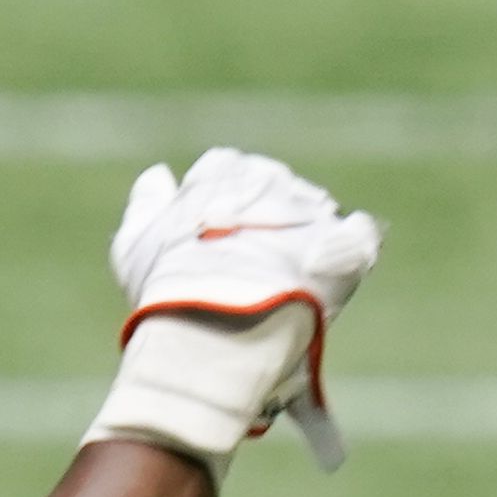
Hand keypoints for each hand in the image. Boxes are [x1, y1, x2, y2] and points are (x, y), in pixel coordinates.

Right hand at [90, 147, 382, 468]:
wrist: (217, 326)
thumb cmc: (170, 289)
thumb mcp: (138, 243)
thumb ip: (149, 204)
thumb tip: (158, 177)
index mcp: (221, 171)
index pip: (227, 170)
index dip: (222, 204)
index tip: (215, 237)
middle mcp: (270, 177)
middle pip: (274, 188)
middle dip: (267, 219)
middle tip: (253, 266)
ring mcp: (311, 207)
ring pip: (315, 210)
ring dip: (306, 237)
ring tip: (287, 280)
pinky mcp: (345, 242)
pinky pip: (359, 232)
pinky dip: (350, 247)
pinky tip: (333, 269)